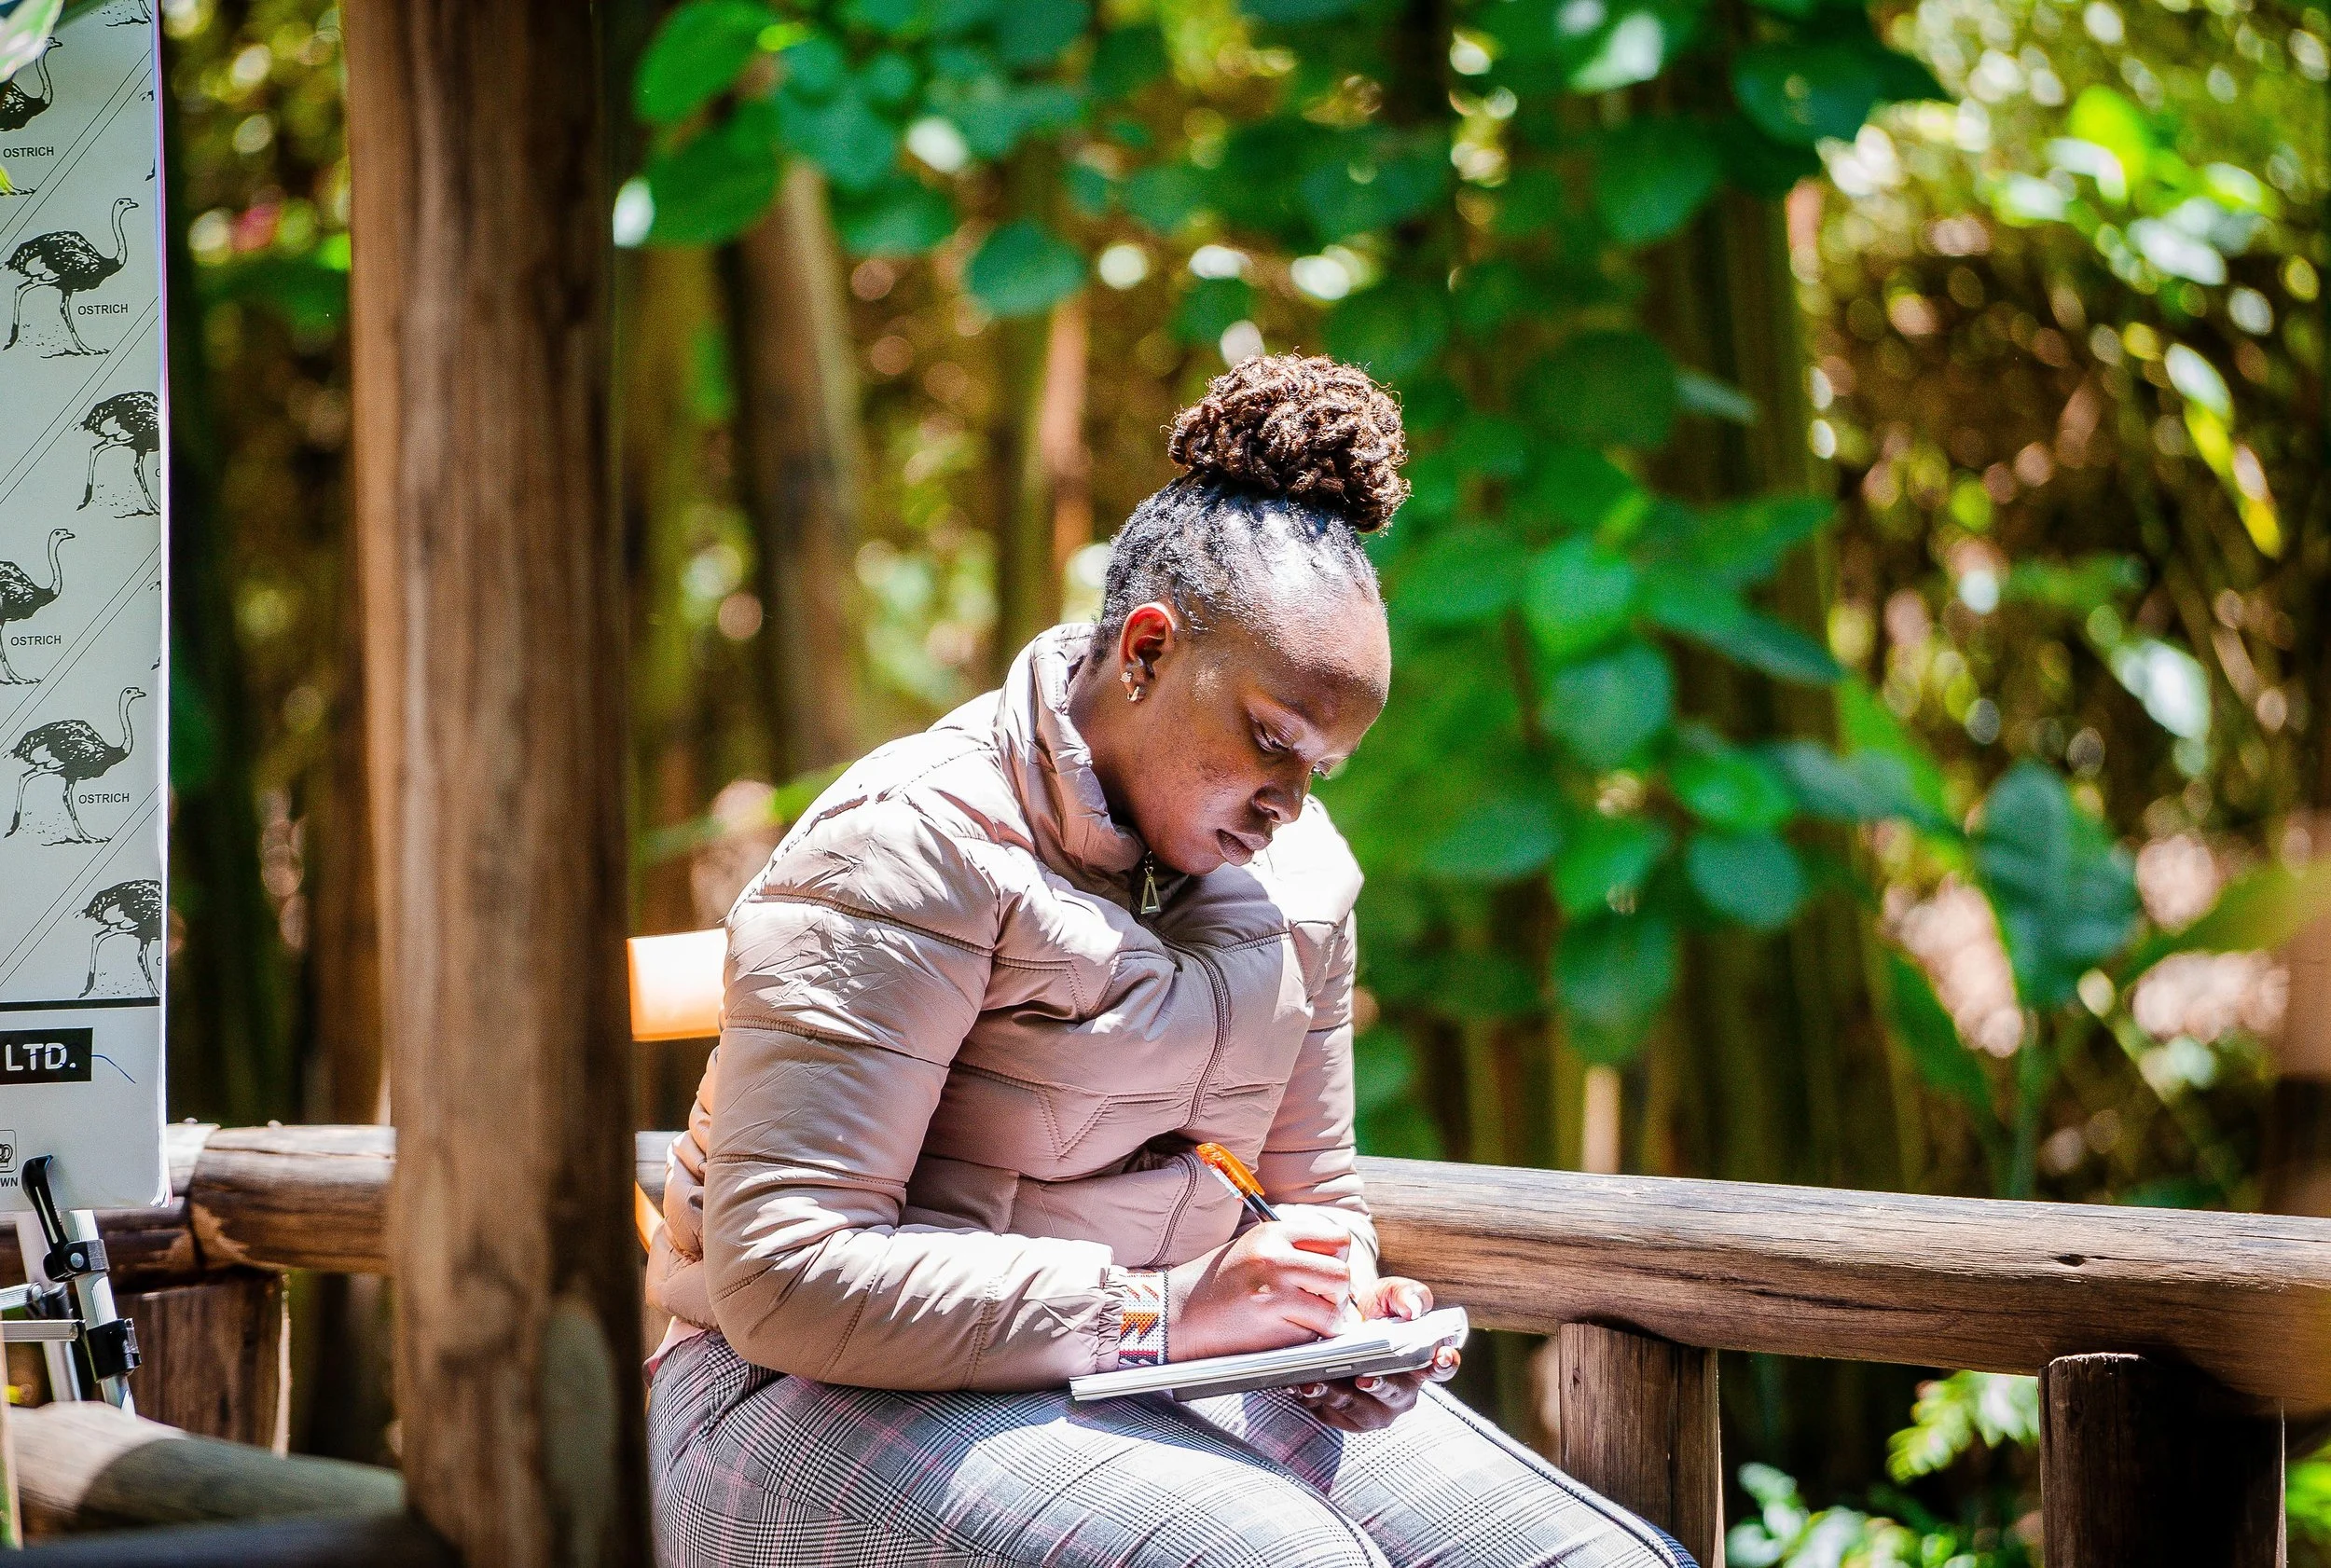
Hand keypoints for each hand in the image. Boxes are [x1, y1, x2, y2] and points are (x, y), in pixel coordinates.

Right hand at [1164, 1208, 1355, 1361]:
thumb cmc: (1216, 1281)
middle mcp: (1275, 1258)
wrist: (1178, 1313)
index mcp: (1272, 1233)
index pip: (1337, 1238)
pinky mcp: (1270, 1326)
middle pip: (1341, 1274)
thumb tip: (1338, 1262)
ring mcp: (1273, 1293)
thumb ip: (1293, 1248)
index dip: (1338, 1258)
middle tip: (1323, 1302)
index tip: (1326, 1272)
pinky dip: (1308, 1338)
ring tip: (1307, 1318)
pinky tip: (1286, 1330)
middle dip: (1338, 1293)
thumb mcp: (1253, 1245)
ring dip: (1327, 1319)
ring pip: (1333, 1309)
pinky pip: (1313, 1335)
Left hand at [1290, 1276, 1460, 1432]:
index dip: (1445, 1362)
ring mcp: (1373, 1408)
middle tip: (1365, 1378)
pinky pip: (1328, 1412)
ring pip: (1358, 1409)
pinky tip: (1297, 1384)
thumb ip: (1407, 1295)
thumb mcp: (1390, 1295)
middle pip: (1395, 1395)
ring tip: (1315, 1383)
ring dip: (1337, 1397)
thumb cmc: (1374, 1313)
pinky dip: (1313, 1399)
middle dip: (1380, 1386)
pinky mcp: (1342, 1414)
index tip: (1442, 1355)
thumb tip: (1415, 1309)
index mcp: (1420, 1364)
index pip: (1441, 1367)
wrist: (1341, 1324)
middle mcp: (1401, 1392)